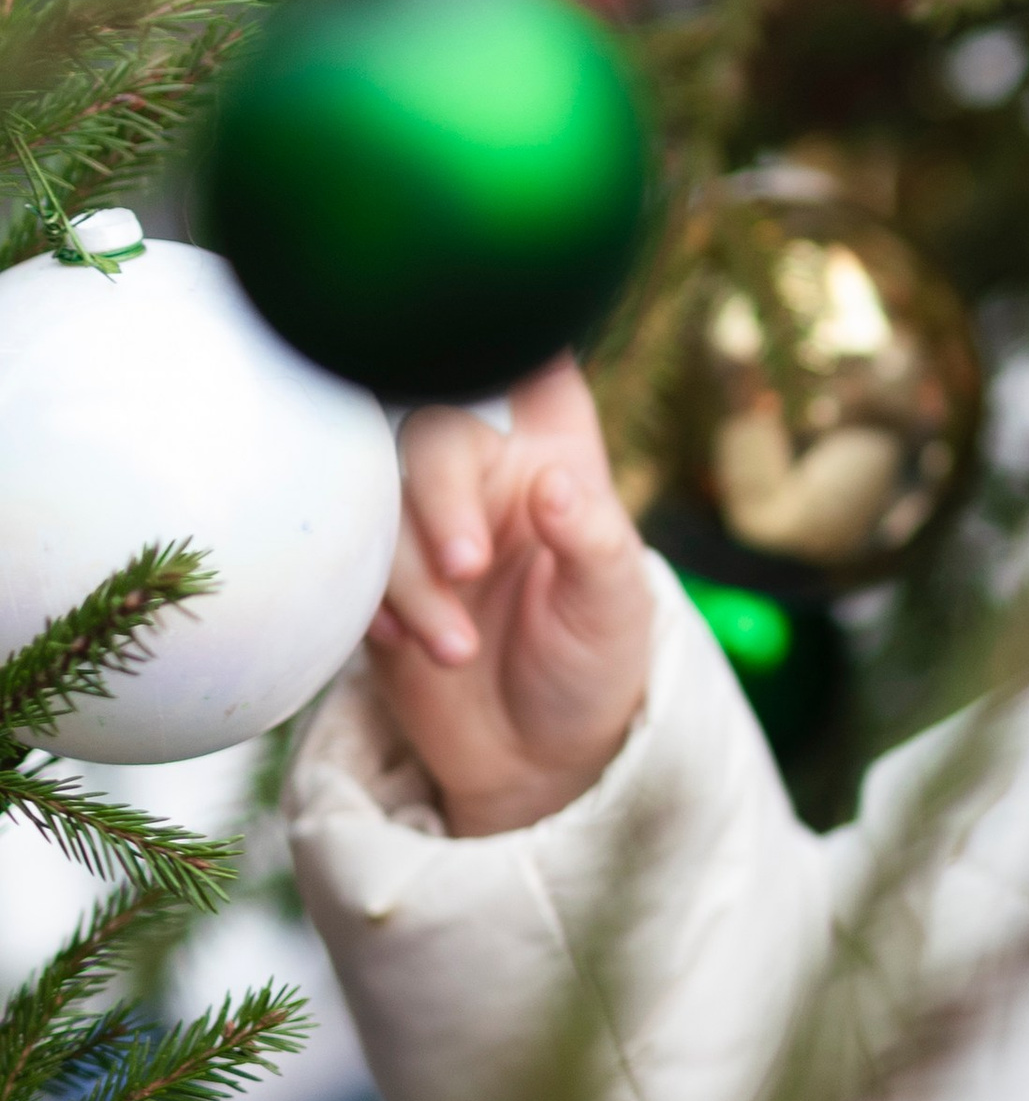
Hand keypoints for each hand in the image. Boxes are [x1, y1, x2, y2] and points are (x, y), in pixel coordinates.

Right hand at [368, 360, 654, 836]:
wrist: (535, 761)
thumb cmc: (595, 664)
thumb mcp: (615, 609)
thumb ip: (593, 541)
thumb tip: (557, 484)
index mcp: (554, 456)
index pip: (530, 364)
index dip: (506, 339)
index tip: (485, 356)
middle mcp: (483, 472)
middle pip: (429, 430)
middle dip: (438, 497)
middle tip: (467, 566)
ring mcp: (420, 520)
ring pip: (377, 498)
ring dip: (408, 573)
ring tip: (456, 650)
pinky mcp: (375, 574)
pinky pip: (342, 559)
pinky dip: (368, 600)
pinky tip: (403, 646)